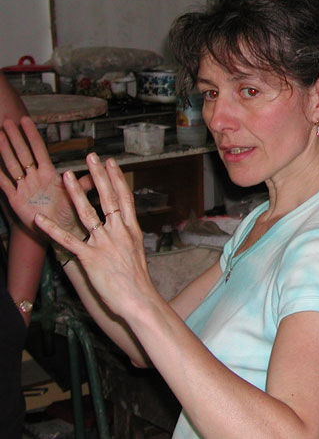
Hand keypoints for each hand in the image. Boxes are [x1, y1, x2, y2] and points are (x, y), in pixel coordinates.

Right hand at [0, 117, 91, 237]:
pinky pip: (4, 185)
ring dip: (4, 150)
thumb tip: (101, 164)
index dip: (31, 135)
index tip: (25, 119)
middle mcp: (35, 178)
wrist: (60, 232)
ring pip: (12, 165)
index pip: (38, 150)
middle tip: (6, 121)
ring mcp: (24, 187)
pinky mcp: (16, 199)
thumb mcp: (78, 194)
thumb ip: (86, 180)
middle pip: (23, 153)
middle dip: (15, 138)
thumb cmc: (70, 212)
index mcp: (49, 174)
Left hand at [34, 153, 153, 318]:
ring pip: (87, 213)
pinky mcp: (90, 258)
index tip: (112, 163)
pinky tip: (40, 219)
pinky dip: (52, 229)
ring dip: (76, 193)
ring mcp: (104, 244)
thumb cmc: (138, 282)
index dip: (117, 179)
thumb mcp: (137, 253)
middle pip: (108, 198)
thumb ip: (126, 238)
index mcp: (131, 230)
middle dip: (99, 176)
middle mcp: (119, 232)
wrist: (139, 300)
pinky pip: (68, 241)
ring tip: (67, 175)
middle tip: (92, 157)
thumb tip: (122, 229)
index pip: (125, 198)